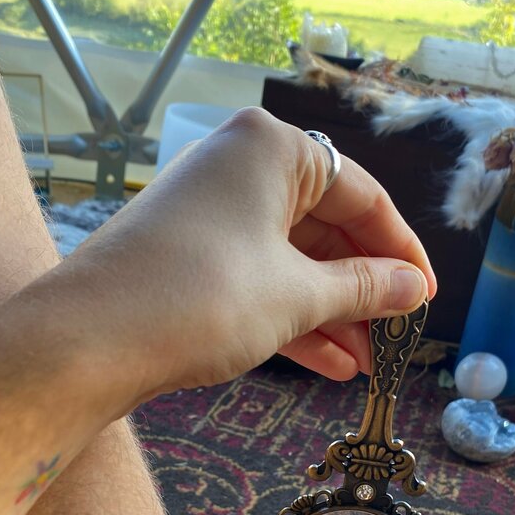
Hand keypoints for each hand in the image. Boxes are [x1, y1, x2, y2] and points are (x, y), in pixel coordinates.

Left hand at [64, 107, 435, 405]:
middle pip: (326, 229)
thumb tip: (414, 290)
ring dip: (331, 314)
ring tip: (365, 364)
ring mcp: (210, 213)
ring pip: (292, 261)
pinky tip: (328, 364)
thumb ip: (364, 288)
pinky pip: (258, 280)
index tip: (425, 298)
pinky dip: (292, 318)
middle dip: (363, 292)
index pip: (362, 196)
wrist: (88, 340)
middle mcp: (240, 168)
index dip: (400, 252)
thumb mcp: (297, 294)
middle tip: (394, 341)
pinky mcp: (189, 255)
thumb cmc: (202, 298)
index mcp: (273, 149)